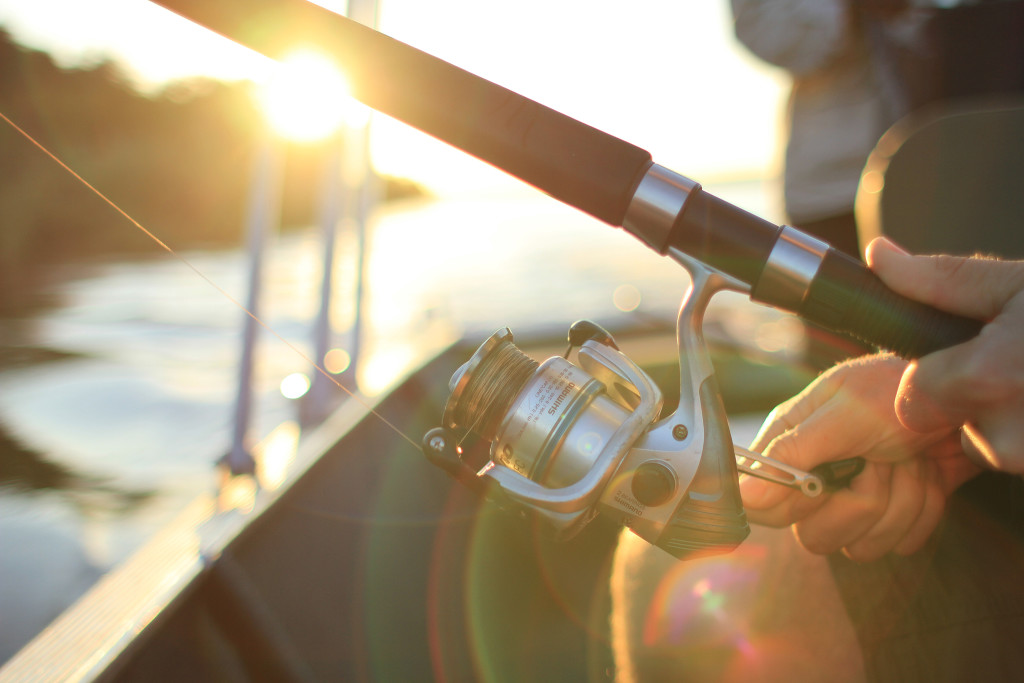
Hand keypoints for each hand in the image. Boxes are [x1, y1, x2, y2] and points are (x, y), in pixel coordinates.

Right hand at [740, 354, 978, 560]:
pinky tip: (928, 474)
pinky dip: (925, 508)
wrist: (965, 400)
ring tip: (909, 459)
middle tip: (878, 459)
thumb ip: (790, 455)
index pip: (764, 507)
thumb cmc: (897, 392)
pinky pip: (901, 544)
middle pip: (814, 535)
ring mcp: (854, 502)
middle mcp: (816, 479)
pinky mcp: (892, 518)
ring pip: (863, 546)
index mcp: (791, 447)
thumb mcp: (841, 415)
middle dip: (861, 501)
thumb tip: (744, 498)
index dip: (796, 501)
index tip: (826, 480)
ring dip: (902, 500)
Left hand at [868, 237, 1023, 471]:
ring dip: (1010, 420)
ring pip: (992, 449)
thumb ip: (941, 279)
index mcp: (990, 378)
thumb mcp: (1018, 286)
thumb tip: (878, 257)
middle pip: (952, 429)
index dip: (935, 379)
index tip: (967, 360)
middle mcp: (1011, 433)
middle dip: (974, 402)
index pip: (914, 401)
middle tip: (1017, 367)